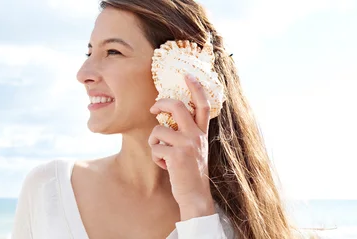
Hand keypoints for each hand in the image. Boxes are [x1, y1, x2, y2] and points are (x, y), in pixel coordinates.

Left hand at [148, 74, 215, 220]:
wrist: (195, 196)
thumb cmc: (190, 173)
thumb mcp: (195, 149)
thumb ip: (187, 133)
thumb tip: (166, 117)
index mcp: (202, 133)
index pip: (202, 105)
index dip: (196, 87)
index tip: (188, 75)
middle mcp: (197, 136)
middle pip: (177, 106)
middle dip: (161, 104)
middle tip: (153, 108)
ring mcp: (188, 145)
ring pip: (158, 130)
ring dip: (154, 143)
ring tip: (162, 154)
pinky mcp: (177, 155)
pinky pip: (155, 148)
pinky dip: (156, 158)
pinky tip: (165, 166)